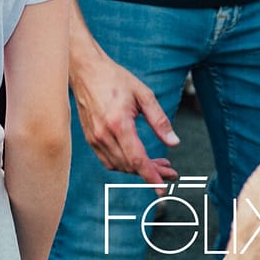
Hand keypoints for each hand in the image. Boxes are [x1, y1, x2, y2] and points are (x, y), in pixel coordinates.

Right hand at [70, 51, 178, 188]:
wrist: (86, 70)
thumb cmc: (114, 78)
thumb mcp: (144, 94)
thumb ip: (159, 120)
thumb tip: (173, 142)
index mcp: (119, 123)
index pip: (137, 159)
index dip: (151, 176)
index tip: (163, 188)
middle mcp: (104, 135)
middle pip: (130, 165)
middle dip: (151, 172)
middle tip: (169, 172)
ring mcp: (95, 138)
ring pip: (119, 165)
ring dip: (138, 169)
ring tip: (158, 164)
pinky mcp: (90, 138)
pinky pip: (108, 160)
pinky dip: (124, 163)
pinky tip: (137, 158)